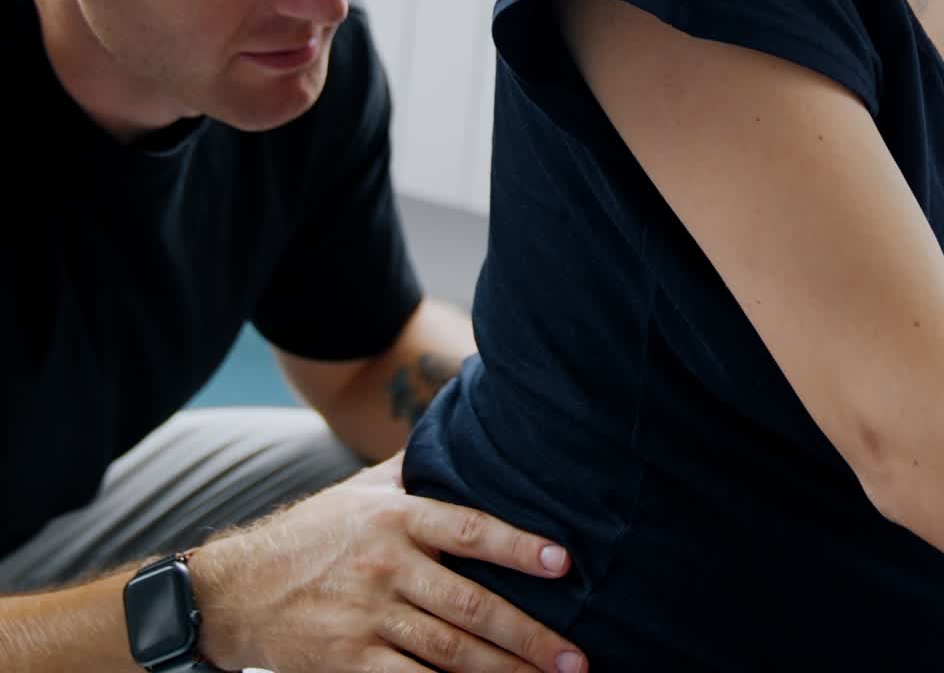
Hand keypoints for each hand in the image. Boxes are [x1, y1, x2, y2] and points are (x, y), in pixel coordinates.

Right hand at [194, 453, 586, 672]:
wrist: (237, 589)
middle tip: (575, 658)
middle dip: (529, 635)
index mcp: (396, 517)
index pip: (470, 529)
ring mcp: (367, 618)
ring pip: (449, 652)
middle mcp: (387, 566)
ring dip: (504, 672)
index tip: (563, 562)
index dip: (518, 546)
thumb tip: (460, 427)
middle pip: (470, 605)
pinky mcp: (348, 663)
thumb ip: (412, 468)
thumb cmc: (313, 533)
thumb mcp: (361, 488)